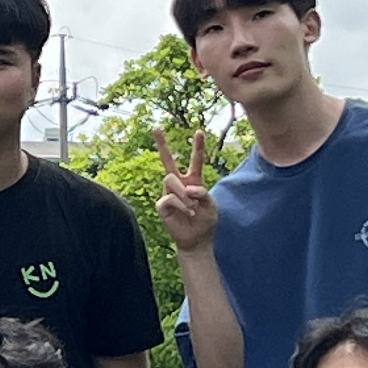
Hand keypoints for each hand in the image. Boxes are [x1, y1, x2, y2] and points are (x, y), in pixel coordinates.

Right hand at [155, 119, 219, 254]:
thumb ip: (202, 192)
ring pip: (170, 179)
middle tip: (155, 127)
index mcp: (193, 181)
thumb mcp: (211, 205)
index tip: (199, 132)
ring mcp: (169, 193)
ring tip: (192, 207)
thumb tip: (186, 188)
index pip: (195, 160)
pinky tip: (187, 212)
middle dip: (162, 144)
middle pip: (168, 161)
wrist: (197, 239)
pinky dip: (181, 204)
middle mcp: (179, 184)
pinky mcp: (162, 205)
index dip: (198, 146)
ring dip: (183, 193)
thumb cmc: (205, 221)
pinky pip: (169, 197)